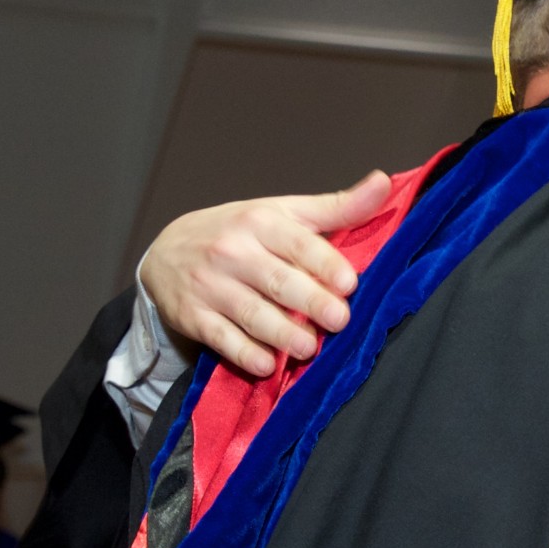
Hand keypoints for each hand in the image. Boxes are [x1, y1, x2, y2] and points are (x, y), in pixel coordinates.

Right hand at [140, 171, 390, 376]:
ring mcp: (211, 286)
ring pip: (250, 313)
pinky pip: (221, 339)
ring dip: (281, 333)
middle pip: (277, 281)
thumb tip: (382, 183)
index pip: (297, 243)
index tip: (350, 283)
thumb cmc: (239, 232)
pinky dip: (244, 353)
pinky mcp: (194, 317)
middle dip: (310, 301)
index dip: (324, 264)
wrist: (166, 252)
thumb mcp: (282, 213)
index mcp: (260, 222)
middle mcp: (233, 252)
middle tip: (339, 320)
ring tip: (309, 347)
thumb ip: (335, 207)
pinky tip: (266, 364)